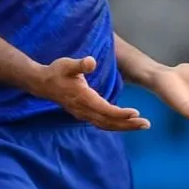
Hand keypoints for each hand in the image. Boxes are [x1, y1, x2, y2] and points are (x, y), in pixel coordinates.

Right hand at [31, 56, 151, 130]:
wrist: (42, 83)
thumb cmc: (57, 72)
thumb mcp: (68, 64)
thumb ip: (81, 64)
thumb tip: (91, 61)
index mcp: (83, 98)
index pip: (105, 109)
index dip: (120, 113)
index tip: (136, 113)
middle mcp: (84, 110)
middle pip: (109, 121)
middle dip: (128, 124)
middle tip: (146, 124)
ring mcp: (83, 114)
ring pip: (106, 125)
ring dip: (124, 127)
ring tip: (141, 126)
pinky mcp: (83, 114)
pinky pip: (102, 123)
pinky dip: (115, 125)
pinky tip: (125, 124)